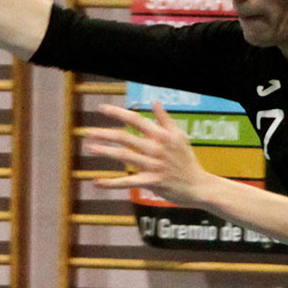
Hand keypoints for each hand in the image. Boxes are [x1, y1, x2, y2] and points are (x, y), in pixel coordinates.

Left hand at [88, 103, 211, 207]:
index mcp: (161, 135)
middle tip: (87, 132)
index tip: (102, 109)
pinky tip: (97, 182)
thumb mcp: (180, 136)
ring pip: (124, 156)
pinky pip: (128, 182)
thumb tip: (155, 102)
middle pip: (125, 137)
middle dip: (104, 133)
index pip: (136, 120)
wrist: (199, 186)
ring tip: (90, 147)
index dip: (118, 113)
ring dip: (105, 151)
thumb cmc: (187, 160)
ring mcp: (154, 165)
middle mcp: (156, 148)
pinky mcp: (153, 182)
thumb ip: (165, 119)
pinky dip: (112, 183)